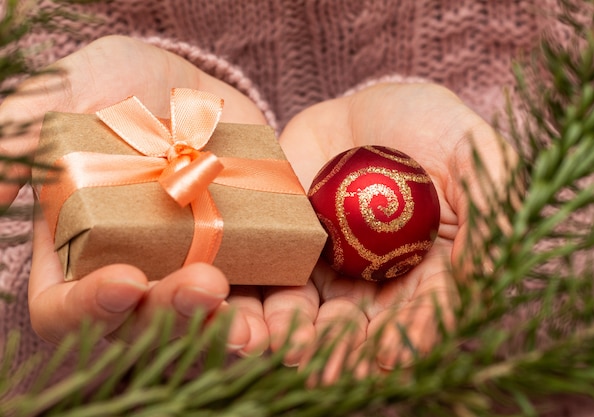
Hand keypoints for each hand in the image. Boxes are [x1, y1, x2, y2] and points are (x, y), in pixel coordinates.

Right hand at [0, 35, 267, 352]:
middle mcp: (134, 273)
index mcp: (79, 251)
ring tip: (248, 323)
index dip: (87, 308)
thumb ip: (26, 132)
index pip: (65, 308)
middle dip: (170, 315)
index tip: (122, 281)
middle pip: (140, 326)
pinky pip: (254, 307)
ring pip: (199, 327)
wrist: (198, 90)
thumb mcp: (75, 91)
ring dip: (221, 332)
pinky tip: (281, 317)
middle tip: (204, 286)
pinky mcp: (241, 265)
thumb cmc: (126, 86)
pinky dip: (267, 319)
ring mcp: (190, 272)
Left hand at [264, 82, 514, 382]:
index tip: (390, 355)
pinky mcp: (292, 248)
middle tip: (327, 368)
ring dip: (297, 338)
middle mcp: (379, 279)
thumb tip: (480, 276)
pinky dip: (260, 306)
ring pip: (313, 315)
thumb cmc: (434, 124)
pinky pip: (274, 283)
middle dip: (344, 350)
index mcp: (429, 269)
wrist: (368, 101)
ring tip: (283, 346)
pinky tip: (247, 319)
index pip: (423, 314)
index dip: (409, 337)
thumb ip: (487, 210)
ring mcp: (333, 266)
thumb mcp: (476, 155)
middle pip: (363, 327)